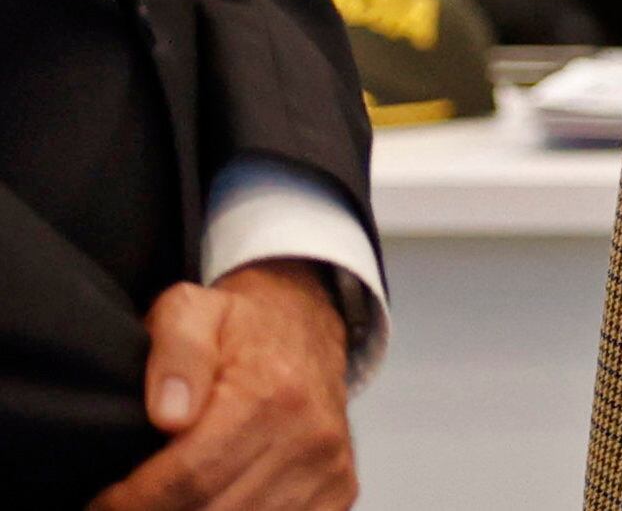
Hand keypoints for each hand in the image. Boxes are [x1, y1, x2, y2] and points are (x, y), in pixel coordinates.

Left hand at [93, 261, 354, 510]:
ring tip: (164, 501)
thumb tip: (168, 416)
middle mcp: (310, 436)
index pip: (190, 476)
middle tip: (128, 503)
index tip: (102, 503)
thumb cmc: (240, 326)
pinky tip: (208, 503)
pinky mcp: (338, 490)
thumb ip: (175, 351)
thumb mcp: (192, 310)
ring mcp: (328, 468)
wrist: (307, 325)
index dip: (133, 503)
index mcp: (272, 394)